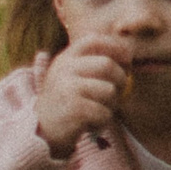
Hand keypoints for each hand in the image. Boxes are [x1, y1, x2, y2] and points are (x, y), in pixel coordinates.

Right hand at [34, 34, 131, 157]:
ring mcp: (67, 87)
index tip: (128, 60)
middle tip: (117, 94)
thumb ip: (94, 64)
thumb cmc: (66, 102)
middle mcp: (64, 68)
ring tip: (99, 110)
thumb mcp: (74, 76)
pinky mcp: (73, 107)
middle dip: (121, 80)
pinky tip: (92, 123)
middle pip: (107, 65)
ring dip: (112, 105)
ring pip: (109, 90)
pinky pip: (104, 112)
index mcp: (66, 58)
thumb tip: (129, 56)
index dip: (115, 46)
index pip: (93, 40)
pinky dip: (103, 121)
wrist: (41, 129)